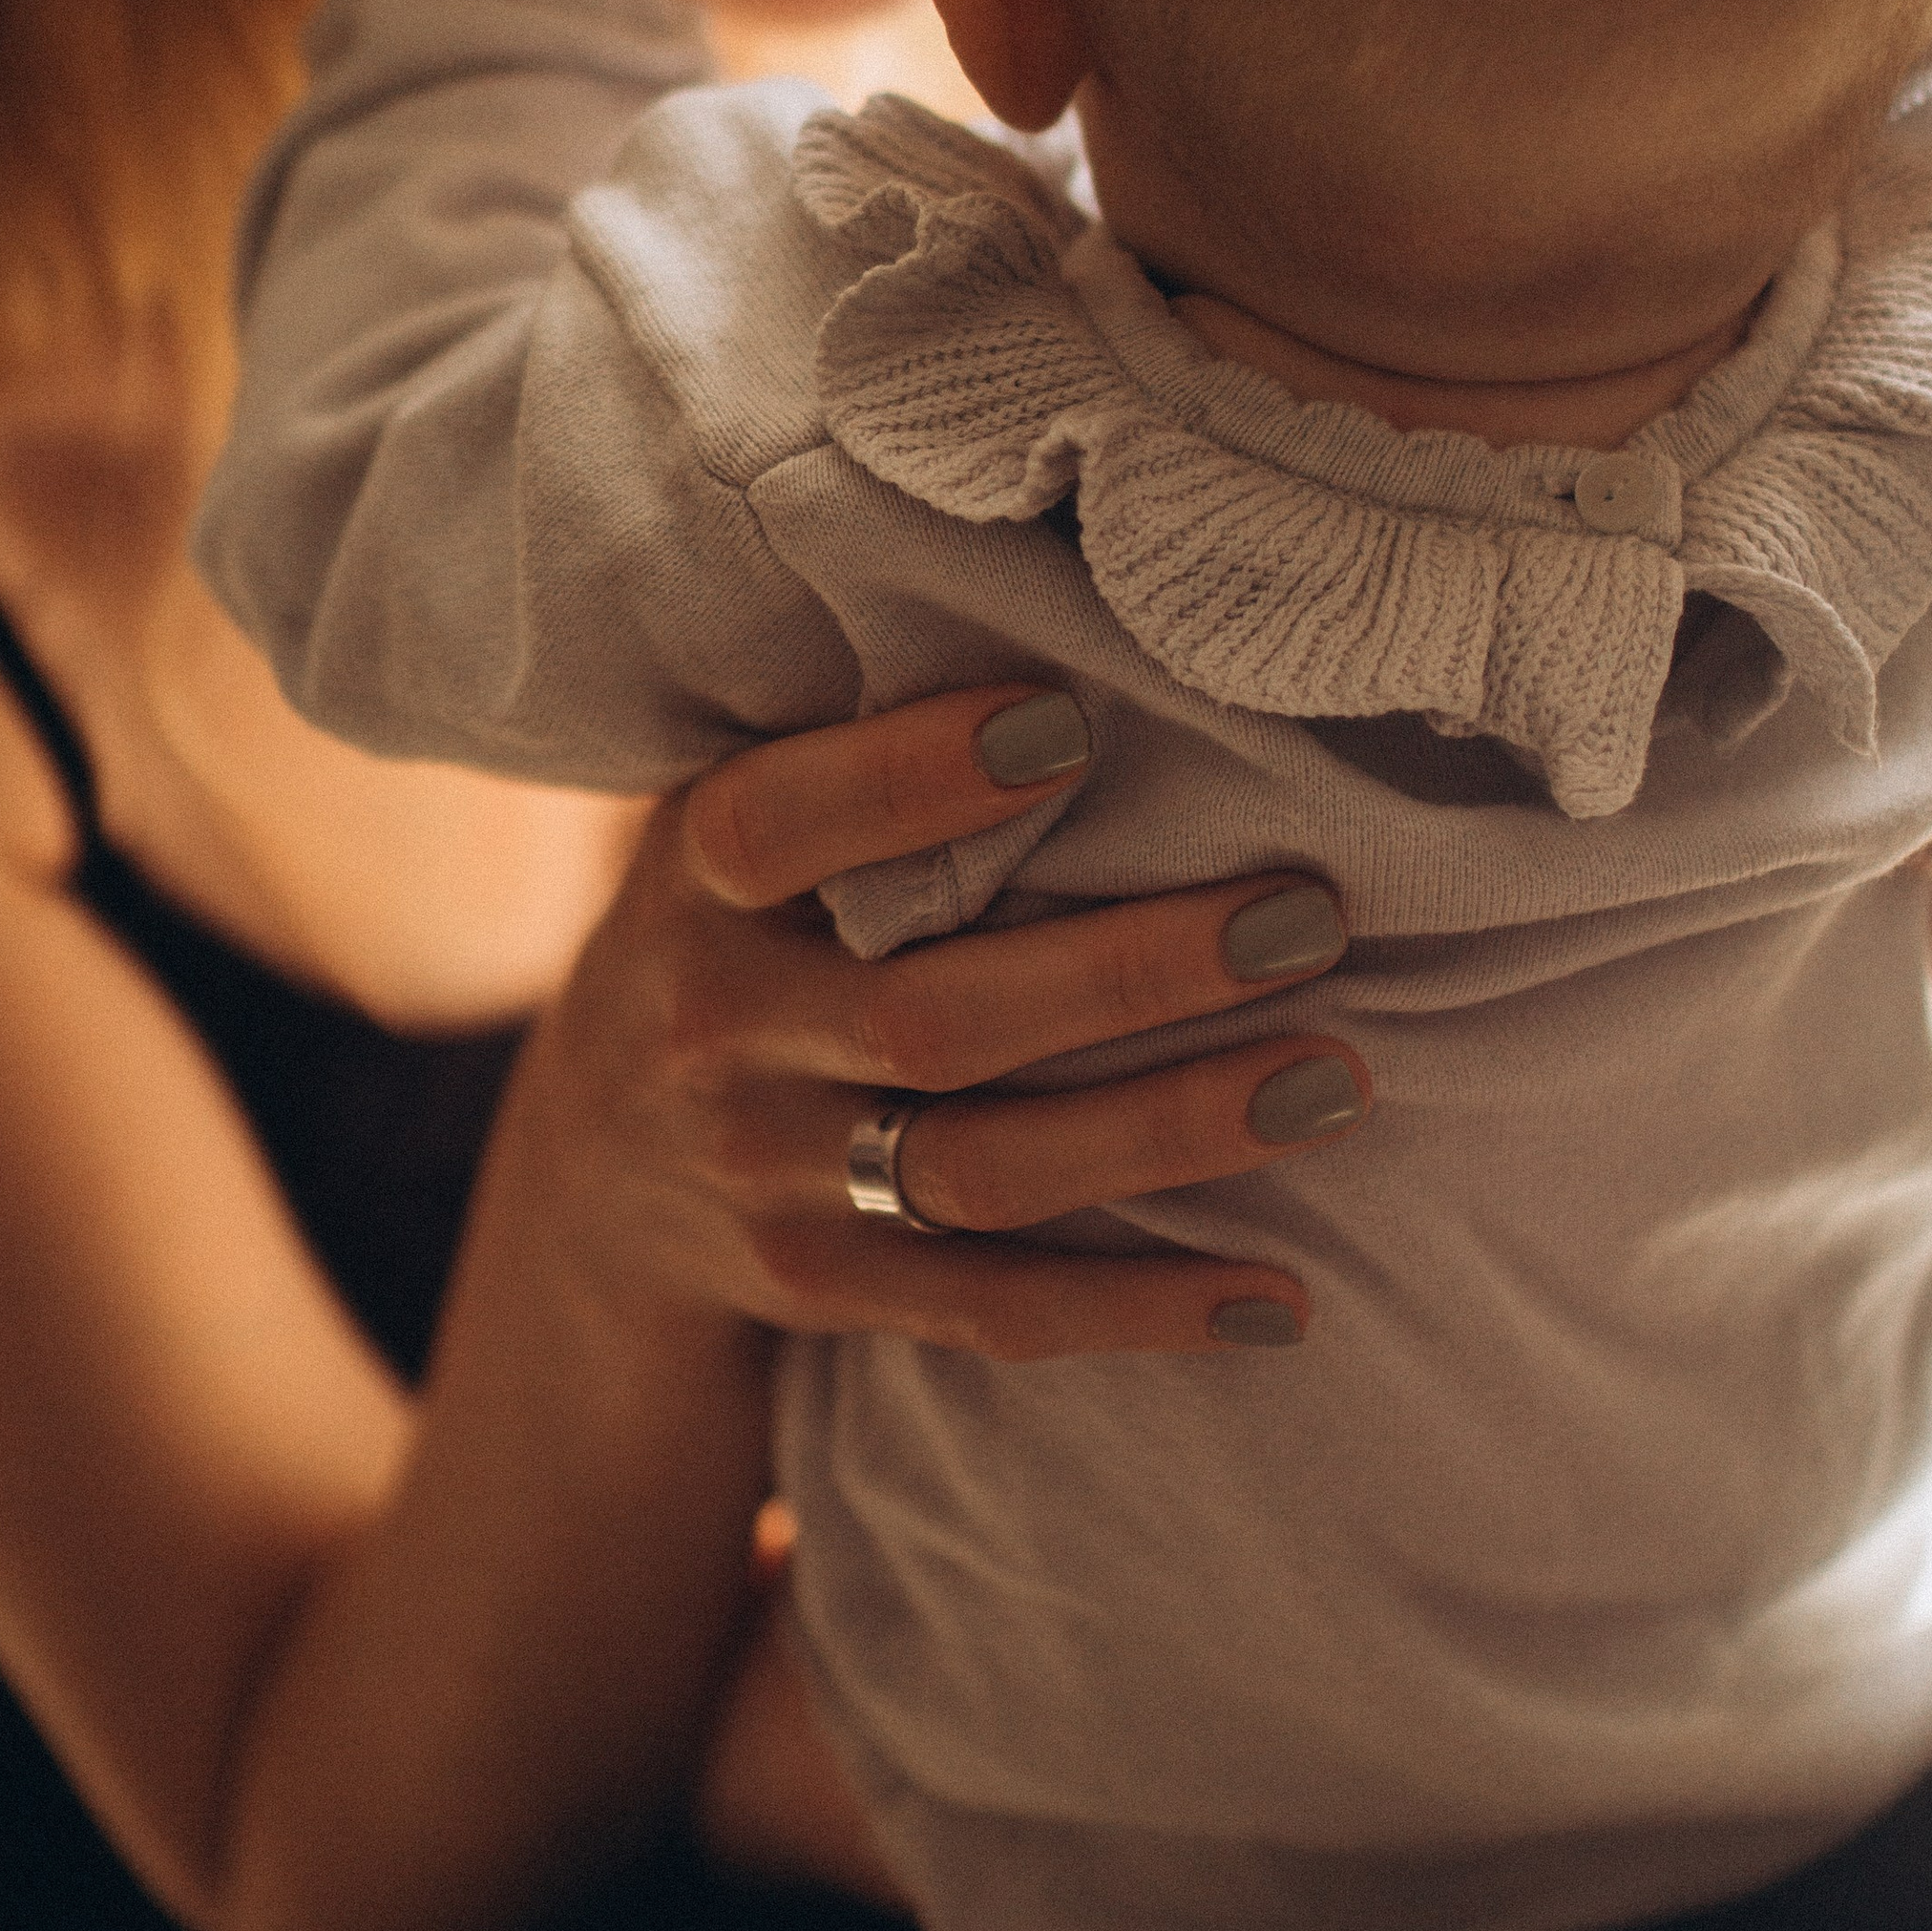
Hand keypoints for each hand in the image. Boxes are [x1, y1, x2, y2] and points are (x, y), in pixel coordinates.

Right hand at [504, 685, 1361, 1364]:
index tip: (1070, 724)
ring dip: (1171, 1129)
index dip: (911, 779)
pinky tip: (1279, 1295)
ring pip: (984, 1170)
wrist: (596, 1181)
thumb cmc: (738, 936)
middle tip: (1309, 915)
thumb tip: (1078, 619)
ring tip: (1335, 1077)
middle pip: (931, 1018)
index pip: (782, 825)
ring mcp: (766, 1180)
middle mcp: (716, 1034)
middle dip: (1132, 971)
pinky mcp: (824, 1293)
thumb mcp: (731, 834)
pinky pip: (994, 1312)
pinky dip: (1140, 1311)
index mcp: (694, 885)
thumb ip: (852, 760)